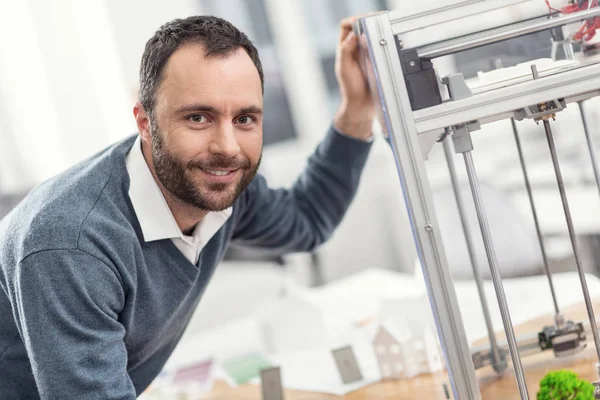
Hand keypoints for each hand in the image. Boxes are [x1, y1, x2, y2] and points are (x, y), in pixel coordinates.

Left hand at [333, 16, 374, 140]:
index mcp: (345, 49)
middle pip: (360, 27)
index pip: (346, 26)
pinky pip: (380, 46)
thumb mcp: (344, 69)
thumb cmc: (351, 90)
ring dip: (377, 30)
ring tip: (385, 28)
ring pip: (371, 35)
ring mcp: (366, 54)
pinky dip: (384, 41)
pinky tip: (388, 41)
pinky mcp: (376, 60)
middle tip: (378, 21)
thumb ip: (346, 51)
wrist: (362, 105)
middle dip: (368, 21)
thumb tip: (352, 35)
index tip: (363, 21)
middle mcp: (354, 49)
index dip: (353, 20)